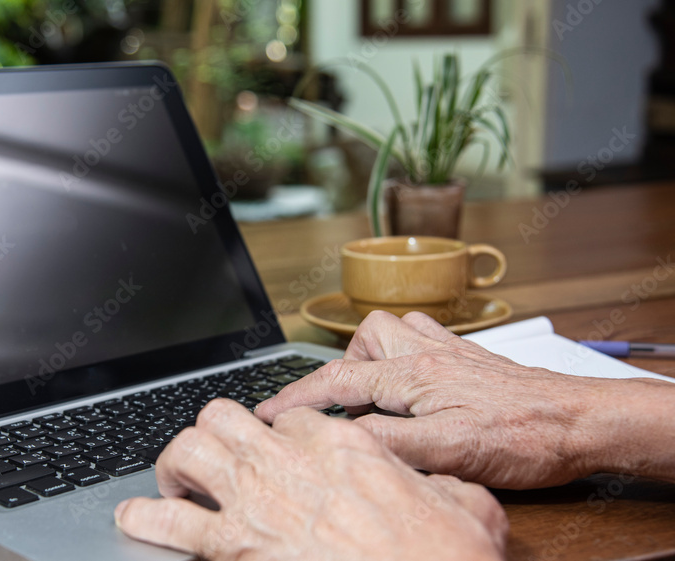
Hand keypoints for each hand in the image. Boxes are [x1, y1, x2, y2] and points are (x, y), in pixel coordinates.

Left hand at [115, 399, 506, 560]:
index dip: (285, 431)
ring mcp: (258, 501)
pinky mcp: (236, 548)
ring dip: (178, 461)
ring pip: (191, 448)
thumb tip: (438, 485)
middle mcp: (293, 462)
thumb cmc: (445, 558)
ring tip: (177, 479)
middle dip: (218, 431)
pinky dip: (145, 518)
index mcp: (346, 447)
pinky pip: (171, 522)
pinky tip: (134, 518)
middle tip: (219, 455)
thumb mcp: (468, 506)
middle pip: (227, 414)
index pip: (296, 417)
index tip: (283, 447)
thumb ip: (443, 484)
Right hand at [255, 311, 674, 488]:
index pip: (336, 382)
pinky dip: (407, 354)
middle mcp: (427, 354)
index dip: (294, 398)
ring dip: (375, 358)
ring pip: (393, 331)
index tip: (266, 412)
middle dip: (342, 371)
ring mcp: (450, 353)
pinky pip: (425, 337)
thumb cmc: (524, 436)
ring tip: (378, 396)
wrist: (580, 421)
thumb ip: (390, 439)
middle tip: (346, 409)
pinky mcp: (470, 360)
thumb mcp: (450, 450)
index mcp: (413, 375)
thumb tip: (341, 433)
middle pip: (363, 341)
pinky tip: (416, 382)